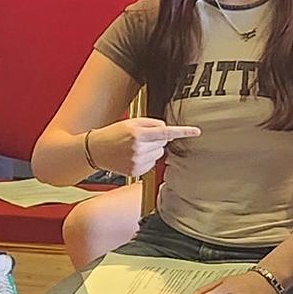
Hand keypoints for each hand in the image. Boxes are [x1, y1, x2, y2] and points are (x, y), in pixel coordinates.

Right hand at [83, 116, 202, 178]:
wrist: (96, 150)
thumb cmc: (113, 134)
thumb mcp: (131, 122)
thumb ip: (151, 123)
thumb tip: (166, 130)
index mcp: (138, 134)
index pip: (166, 132)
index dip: (183, 131)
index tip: (196, 131)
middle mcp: (139, 148)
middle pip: (163, 142)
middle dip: (156, 139)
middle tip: (140, 137)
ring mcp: (138, 161)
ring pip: (159, 153)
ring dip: (151, 149)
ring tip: (134, 147)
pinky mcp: (137, 171)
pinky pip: (152, 163)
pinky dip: (146, 159)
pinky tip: (133, 156)